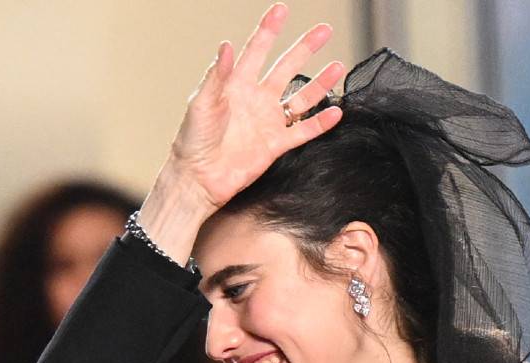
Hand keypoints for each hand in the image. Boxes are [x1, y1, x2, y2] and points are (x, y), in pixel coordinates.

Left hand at [135, 3, 346, 260]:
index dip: (269, 30)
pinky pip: (303, 131)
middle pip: (286, 67)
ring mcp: (267, 121)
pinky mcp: (275, 145)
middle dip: (305, 48)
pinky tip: (336, 111)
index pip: (257, 50)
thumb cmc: (192, 140)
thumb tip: (226, 45)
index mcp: (236, 85)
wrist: (197, 178)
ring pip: (300, 98)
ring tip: (337, 66)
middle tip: (324, 30)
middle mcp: (256, 100)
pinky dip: (320, 123)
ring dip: (319, 83)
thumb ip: (217, 75)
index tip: (282, 10)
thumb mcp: (202, 103)